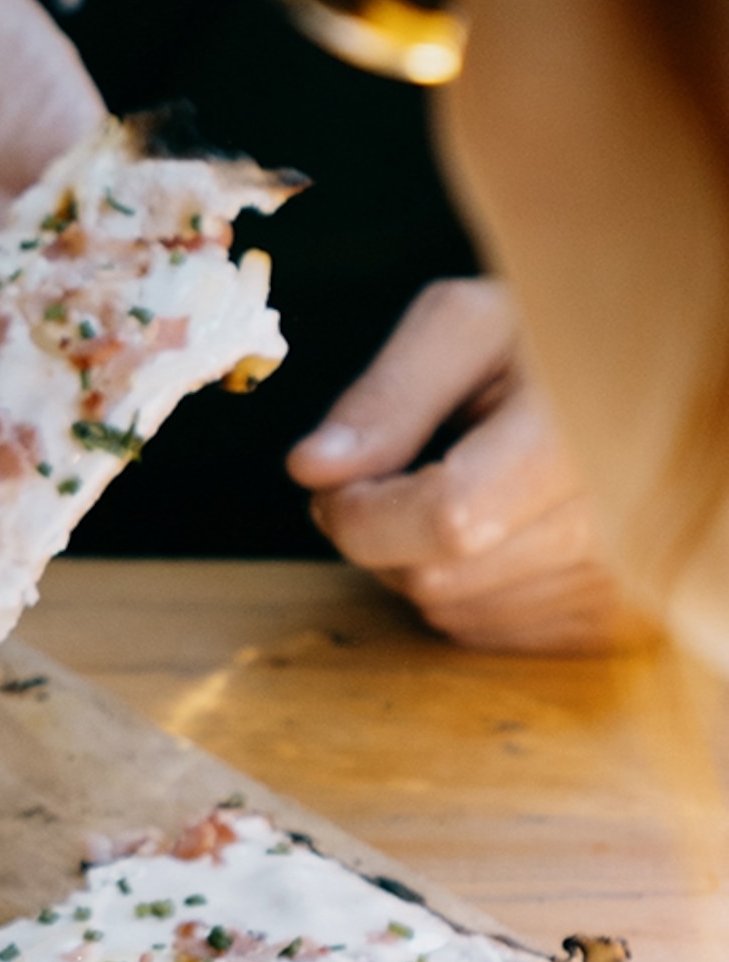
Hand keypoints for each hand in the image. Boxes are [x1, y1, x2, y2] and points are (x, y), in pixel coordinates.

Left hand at [287, 279, 656, 652]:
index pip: (447, 519)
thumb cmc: (549, 340)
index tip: (335, 480)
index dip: (361, 511)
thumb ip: (387, 397)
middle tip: (397, 473)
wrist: (647, 384)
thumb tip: (313, 469)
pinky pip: (488, 632)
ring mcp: (621, 585)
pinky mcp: (613, 626)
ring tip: (462, 489)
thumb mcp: (467, 328)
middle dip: (381, 534)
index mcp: (580, 436)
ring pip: (452, 612)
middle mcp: (615, 524)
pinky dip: (465, 587)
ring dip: (420, 562)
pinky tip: (496, 528)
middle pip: (435, 578)